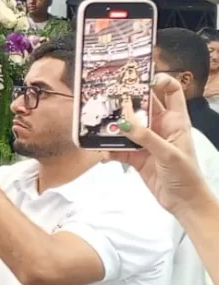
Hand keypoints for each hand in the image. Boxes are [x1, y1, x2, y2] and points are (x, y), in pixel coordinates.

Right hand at [107, 74, 207, 216]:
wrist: (184, 204)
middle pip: (142, 104)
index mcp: (174, 120)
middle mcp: (159, 126)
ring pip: (127, 125)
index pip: (171, 91)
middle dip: (126, 99)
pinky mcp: (135, 156)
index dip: (159, 80)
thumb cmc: (185, 175)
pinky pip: (118, 147)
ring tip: (98, 122)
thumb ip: (146, 137)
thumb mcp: (168, 154)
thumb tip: (123, 121)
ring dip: (113, 124)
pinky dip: (109, 149)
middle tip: (106, 94)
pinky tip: (103, 153)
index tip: (140, 79)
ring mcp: (146, 141)